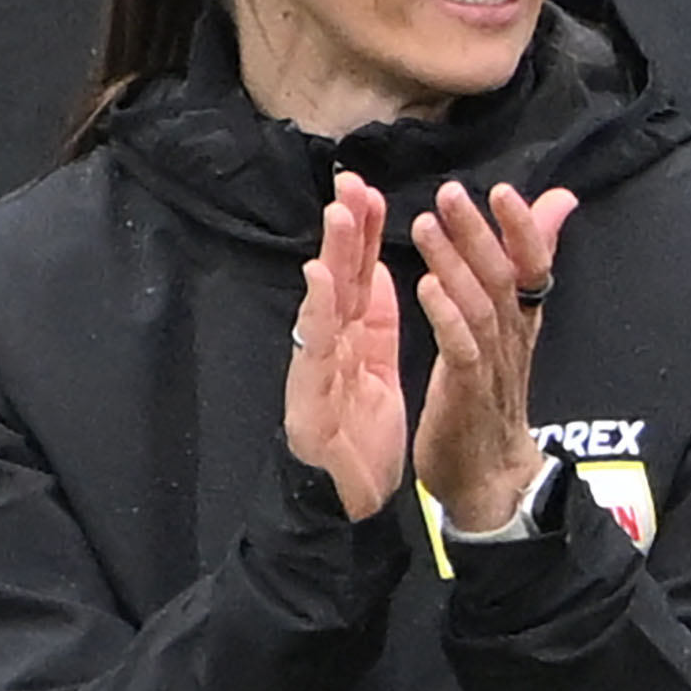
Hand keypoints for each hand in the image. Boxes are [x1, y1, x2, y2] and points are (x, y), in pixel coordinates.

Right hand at [284, 173, 405, 520]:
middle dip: (346, 230)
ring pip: (324, 304)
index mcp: (355, 339)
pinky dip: (316, 312)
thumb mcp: (380, 368)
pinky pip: (314, 351)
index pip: (360, 275)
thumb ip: (378, 321)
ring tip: (340, 213)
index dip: (364, 233)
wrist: (348, 507)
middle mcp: (332, 346)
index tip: (370, 190)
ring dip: (332, 256)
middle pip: (340, 279)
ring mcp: (316, 370)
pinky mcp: (308, 400)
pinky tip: (319, 278)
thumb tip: (382, 269)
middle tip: (353, 183)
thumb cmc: (361, 441)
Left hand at [409, 180, 577, 535]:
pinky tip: (426, 287)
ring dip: (455, 264)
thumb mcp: (511, 326)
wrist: (490, 477)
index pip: (531, 266)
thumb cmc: (494, 395)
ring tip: (426, 225)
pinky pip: (462, 349)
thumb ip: (525, 263)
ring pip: (480, 306)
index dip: (522, 228)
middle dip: (479, 232)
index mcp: (520, 320)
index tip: (503, 190)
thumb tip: (556, 205)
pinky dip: (447, 316)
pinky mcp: (467, 393)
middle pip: (503, 276)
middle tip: (451, 193)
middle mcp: (512, 338)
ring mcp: (491, 366)